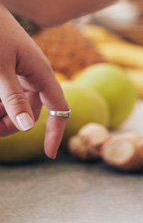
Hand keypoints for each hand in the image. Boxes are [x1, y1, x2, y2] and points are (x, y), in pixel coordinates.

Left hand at [0, 9, 67, 158]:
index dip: (55, 132)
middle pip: (31, 110)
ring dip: (1, 114)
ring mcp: (20, 69)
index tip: (49, 156)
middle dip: (10, 125)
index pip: (58, 107)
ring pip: (15, 103)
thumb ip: (12, 97)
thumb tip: (26, 127)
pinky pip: (6, 92)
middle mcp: (34, 73)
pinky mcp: (7, 66)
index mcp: (41, 72)